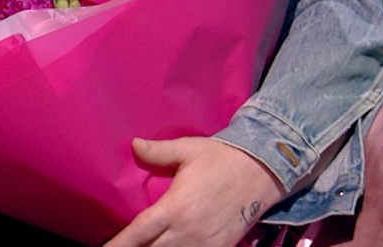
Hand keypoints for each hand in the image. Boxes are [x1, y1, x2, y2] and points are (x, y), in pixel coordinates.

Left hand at [103, 137, 286, 246]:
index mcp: (175, 207)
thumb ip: (158, 151)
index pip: (139, 232)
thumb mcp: (188, 149)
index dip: (120, 244)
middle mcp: (187, 230)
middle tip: (121, 246)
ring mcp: (205, 243)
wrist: (262, 171)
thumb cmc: (221, 157)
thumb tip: (133, 144)